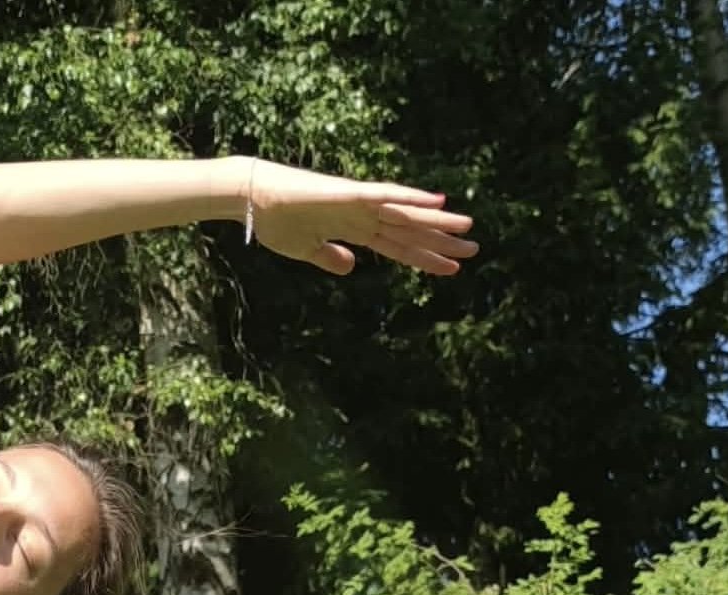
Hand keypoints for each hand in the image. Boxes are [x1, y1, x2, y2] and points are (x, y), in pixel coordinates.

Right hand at [246, 158, 479, 277]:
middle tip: (473, 249)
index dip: (424, 258)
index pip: (398, 247)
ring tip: (467, 226)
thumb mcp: (306, 251)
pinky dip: (410, 198)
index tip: (450, 268)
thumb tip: (351, 268)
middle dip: (441, 240)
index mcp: (354, 230)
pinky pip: (385, 196)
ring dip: (436, 221)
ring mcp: (358, 203)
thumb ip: (330, 258)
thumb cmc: (274, 223)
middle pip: (409, 230)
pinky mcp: (349, 193)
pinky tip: (434, 201)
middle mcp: (363, 215)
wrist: (254, 200)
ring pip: (405, 213)